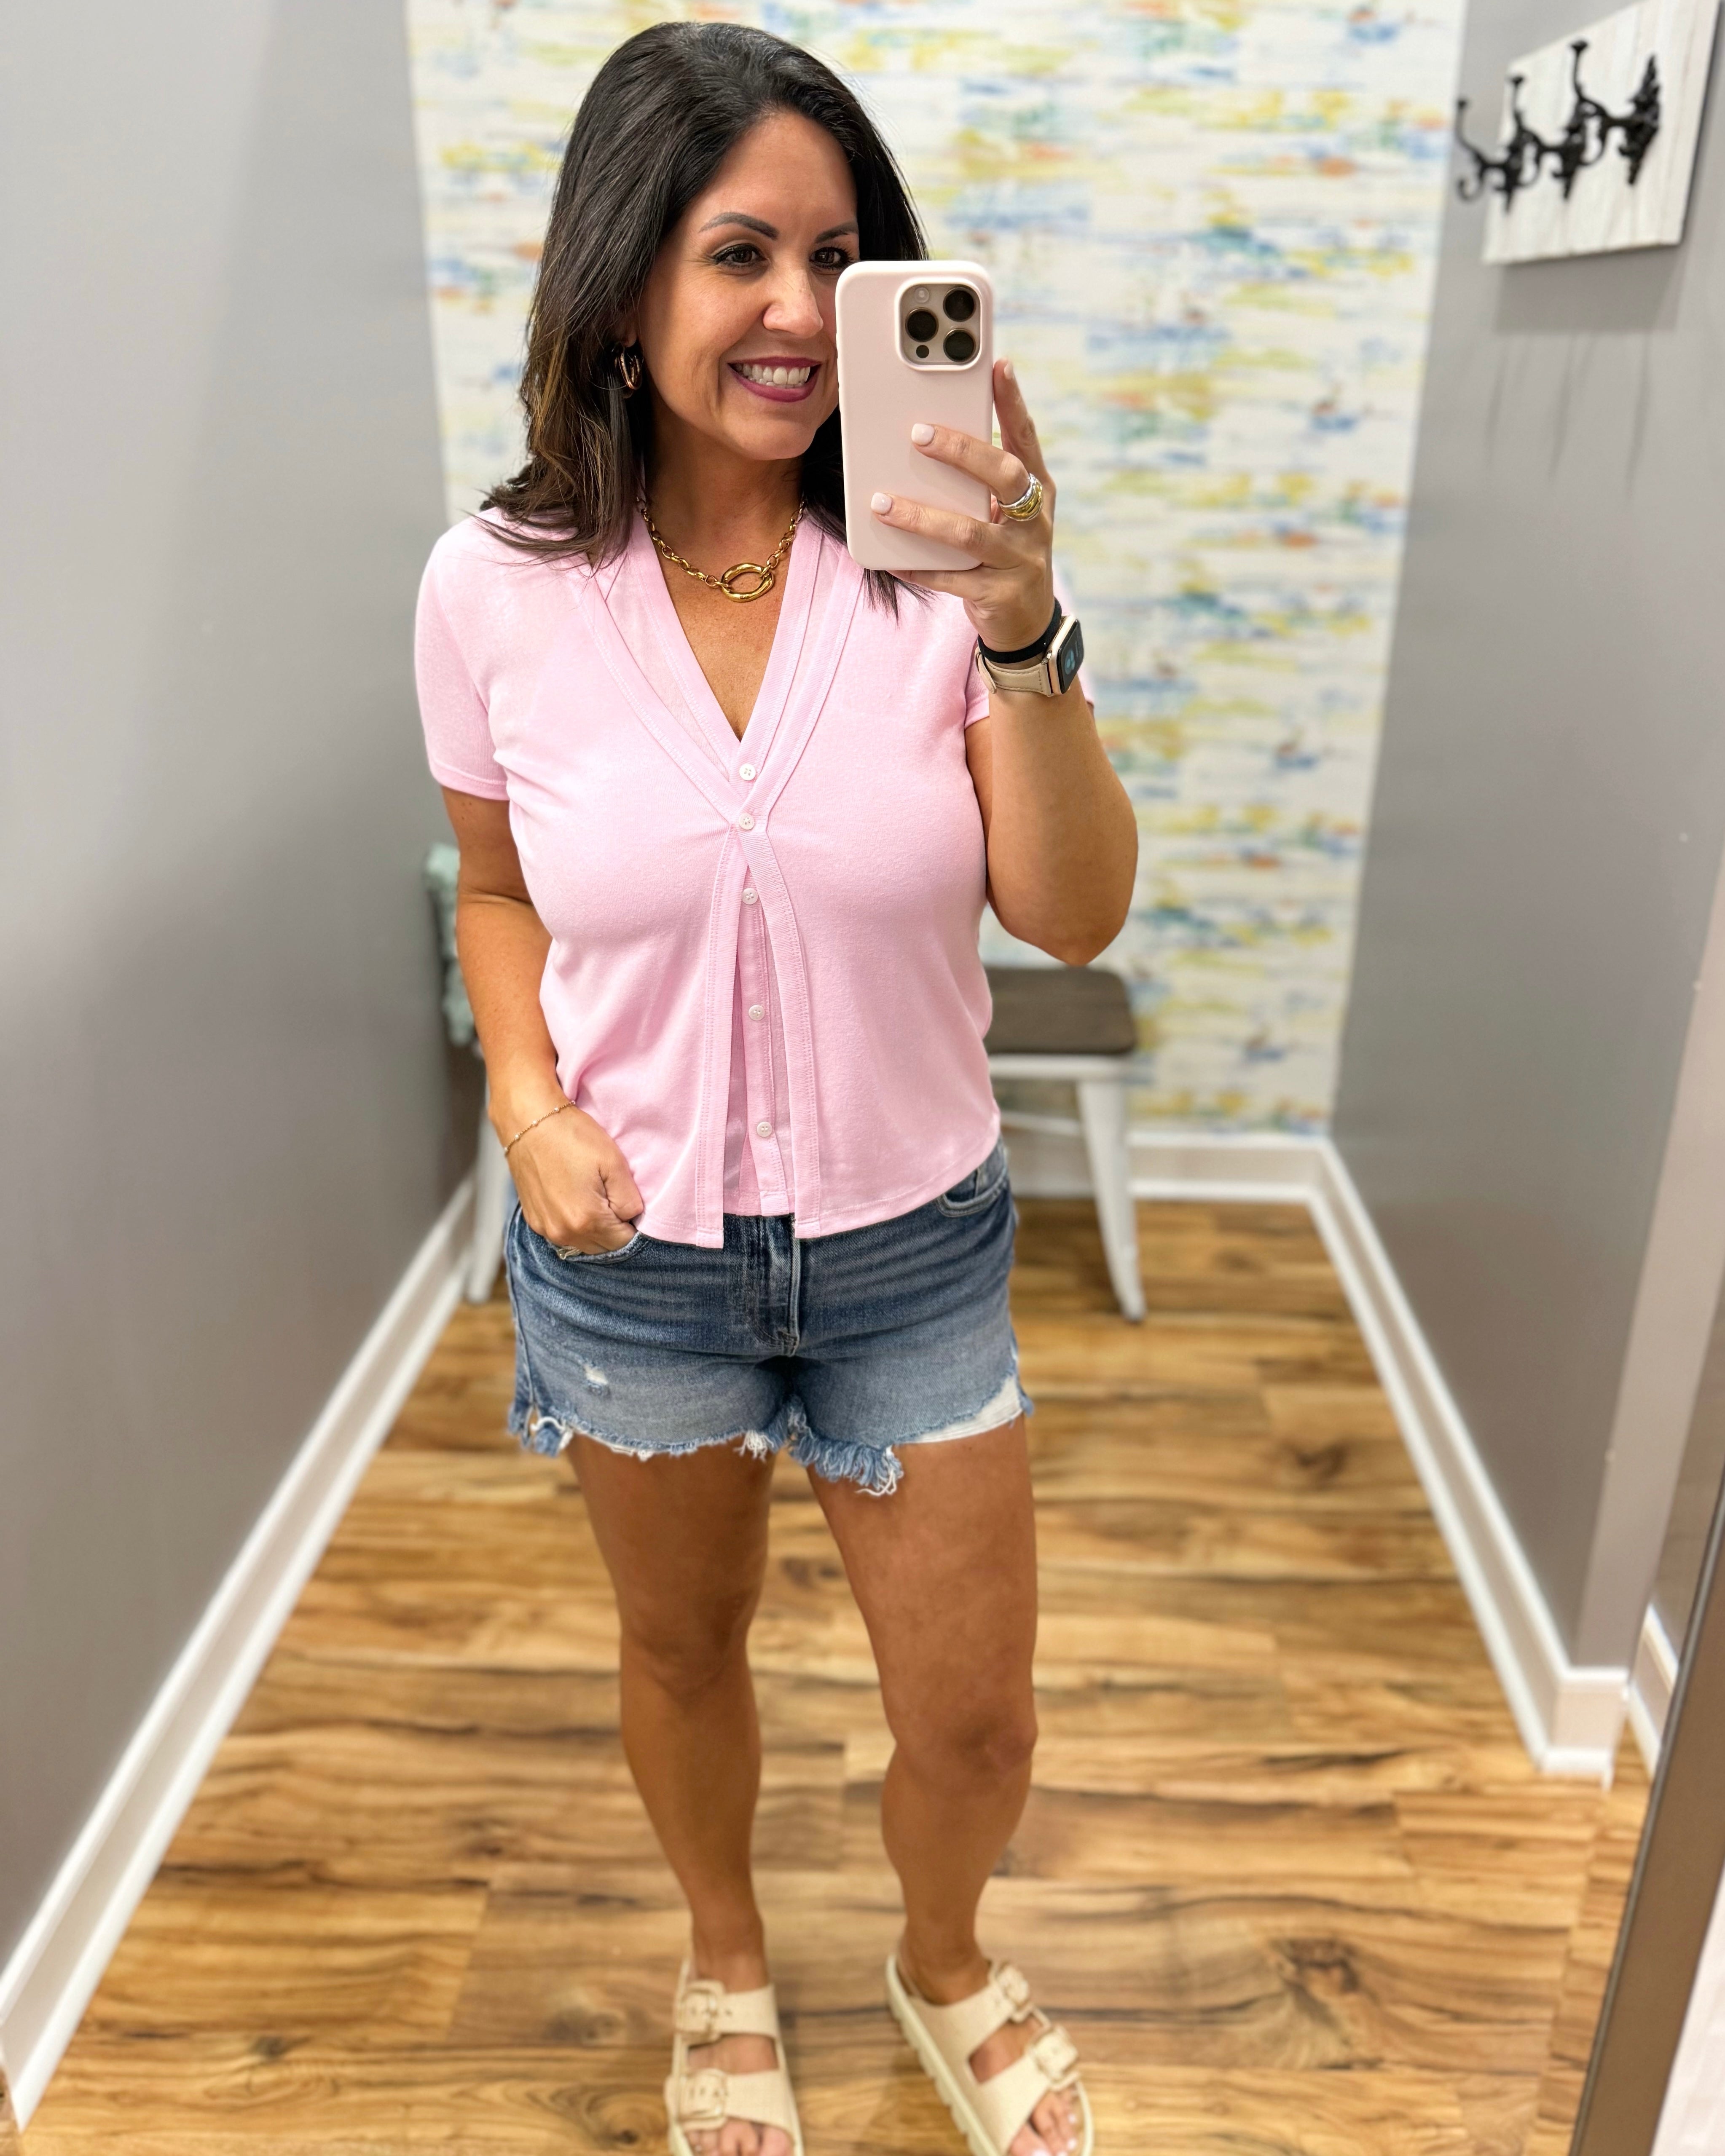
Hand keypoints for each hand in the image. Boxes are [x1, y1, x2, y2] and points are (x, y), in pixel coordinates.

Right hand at [502, 1101, 642, 1253]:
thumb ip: (630, 1200)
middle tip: (614, 1197)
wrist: (528, 1121)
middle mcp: (564, 1233)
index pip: (625, 1242)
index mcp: (587, 1221)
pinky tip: (576, 1199)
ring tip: (595, 1196)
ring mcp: (545, 1229)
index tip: (630, 1202)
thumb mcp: (614, 1164)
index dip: (634, 1225)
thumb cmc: (572, 1137)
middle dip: (615, 1229)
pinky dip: (575, 1224)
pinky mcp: (534, 1220)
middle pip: (604, 1247)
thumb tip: (632, 1218)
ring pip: (584, 1243)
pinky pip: (564, 1234)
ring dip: (595, 1229)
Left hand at [868, 358, 1056, 653]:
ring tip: (882, 504)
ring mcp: (1020, 559)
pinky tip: (889, 558)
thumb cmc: (1006, 554)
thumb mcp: (1005, 514)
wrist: (1027, 624)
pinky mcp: (999, 594)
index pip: (1027, 439)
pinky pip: (951, 579)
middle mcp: (1036, 522)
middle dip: (963, 452)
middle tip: (918, 434)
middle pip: (1005, 476)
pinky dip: (918, 567)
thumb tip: (927, 440)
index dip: (1014, 403)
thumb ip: (980, 482)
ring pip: (969, 532)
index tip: (998, 365)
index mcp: (1039, 492)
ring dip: (922, 517)